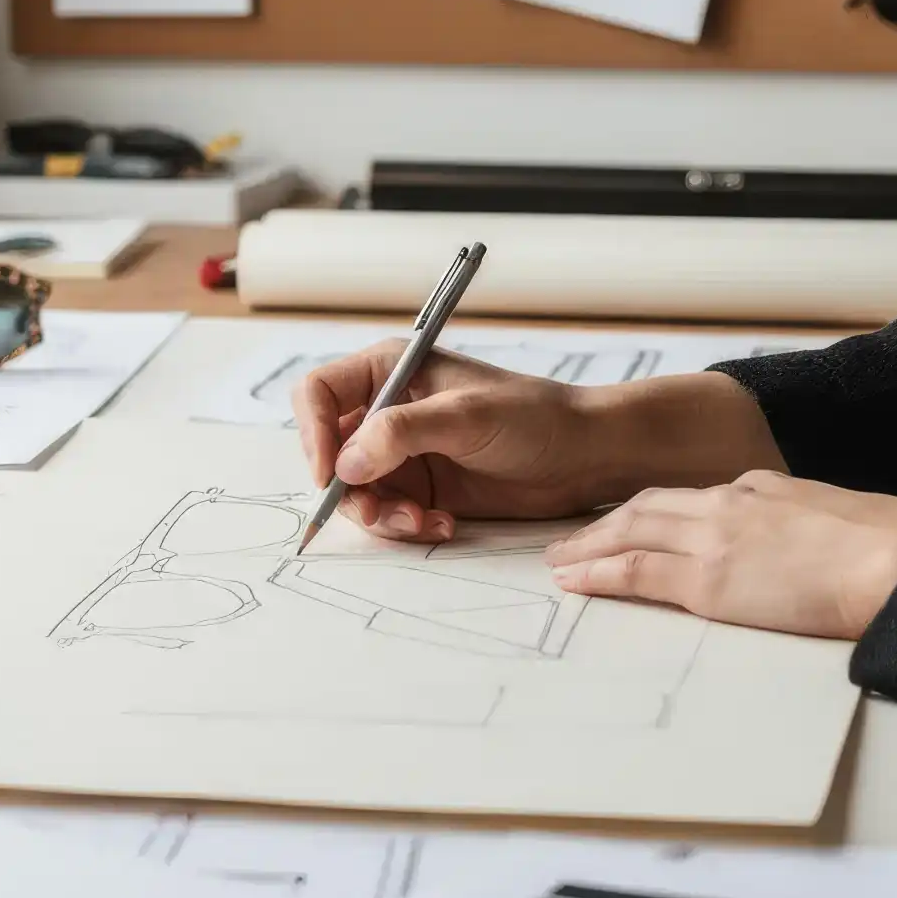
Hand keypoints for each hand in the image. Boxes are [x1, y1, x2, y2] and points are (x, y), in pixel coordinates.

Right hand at [292, 345, 590, 541]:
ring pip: (355, 490)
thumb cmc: (533, 417)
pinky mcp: (421, 488)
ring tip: (422, 521)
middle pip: (329, 450)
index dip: (312, 433)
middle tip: (379, 513)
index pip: (319, 394)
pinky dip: (405, 526)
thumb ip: (401, 433)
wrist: (583, 457)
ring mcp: (402, 452)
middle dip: (348, 488)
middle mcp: (387, 409)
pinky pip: (387, 514)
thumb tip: (346, 463)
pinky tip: (442, 525)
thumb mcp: (466, 416)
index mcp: (390, 370)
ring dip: (380, 514)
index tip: (329, 474)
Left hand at [545, 470, 896, 638]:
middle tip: (568, 540)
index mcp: (759, 488)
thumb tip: (795, 550)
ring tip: (557, 561)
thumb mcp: (833, 518)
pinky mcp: (710, 582)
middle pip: (645, 507)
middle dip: (603, 524)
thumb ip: (800, 526)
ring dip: (588, 547)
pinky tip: (574, 581)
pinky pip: (637, 573)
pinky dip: (600, 575)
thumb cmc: (889, 549)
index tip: (624, 522)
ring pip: (630, 533)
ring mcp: (714, 540)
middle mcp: (727, 504)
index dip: (650, 511)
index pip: (688, 498)